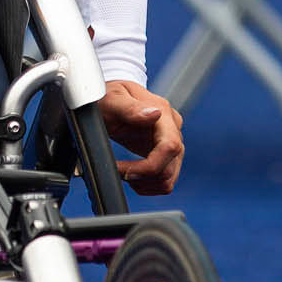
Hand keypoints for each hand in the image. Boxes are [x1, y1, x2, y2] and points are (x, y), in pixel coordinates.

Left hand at [100, 80, 183, 196]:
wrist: (112, 98)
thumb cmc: (109, 96)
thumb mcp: (112, 99)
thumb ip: (130, 108)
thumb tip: (154, 115)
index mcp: (163, 114)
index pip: (170, 148)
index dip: (148, 167)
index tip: (124, 170)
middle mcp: (172, 129)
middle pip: (170, 168)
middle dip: (142, 177)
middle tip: (118, 170)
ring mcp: (171, 144)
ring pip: (168, 179)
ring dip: (144, 184)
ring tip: (123, 173)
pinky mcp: (165, 156)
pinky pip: (164, 180)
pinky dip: (147, 185)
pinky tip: (131, 175)